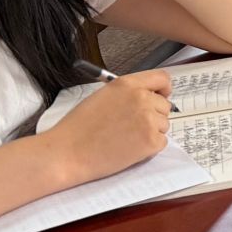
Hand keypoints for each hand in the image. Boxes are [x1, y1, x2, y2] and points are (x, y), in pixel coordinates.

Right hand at [40, 70, 171, 183]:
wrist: (67, 153)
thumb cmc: (78, 128)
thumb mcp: (102, 96)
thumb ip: (127, 92)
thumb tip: (147, 95)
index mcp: (128, 84)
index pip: (162, 78)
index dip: (163, 89)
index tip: (161, 96)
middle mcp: (142, 98)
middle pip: (164, 105)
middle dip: (153, 115)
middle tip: (131, 126)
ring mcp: (148, 120)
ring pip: (163, 124)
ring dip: (150, 132)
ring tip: (125, 138)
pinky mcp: (151, 141)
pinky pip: (161, 142)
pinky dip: (149, 148)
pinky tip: (129, 148)